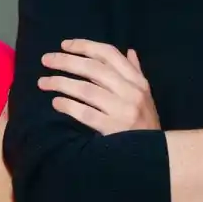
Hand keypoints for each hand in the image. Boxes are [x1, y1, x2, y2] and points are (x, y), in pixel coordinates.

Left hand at [37, 39, 159, 134]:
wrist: (159, 156)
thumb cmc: (146, 123)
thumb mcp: (146, 96)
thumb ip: (136, 72)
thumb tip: (129, 51)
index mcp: (138, 81)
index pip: (109, 54)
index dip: (85, 46)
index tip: (64, 45)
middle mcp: (131, 92)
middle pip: (93, 69)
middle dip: (66, 61)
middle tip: (45, 60)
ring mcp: (123, 110)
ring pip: (86, 90)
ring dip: (61, 83)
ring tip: (43, 82)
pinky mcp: (113, 129)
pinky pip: (85, 113)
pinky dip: (68, 106)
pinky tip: (56, 102)